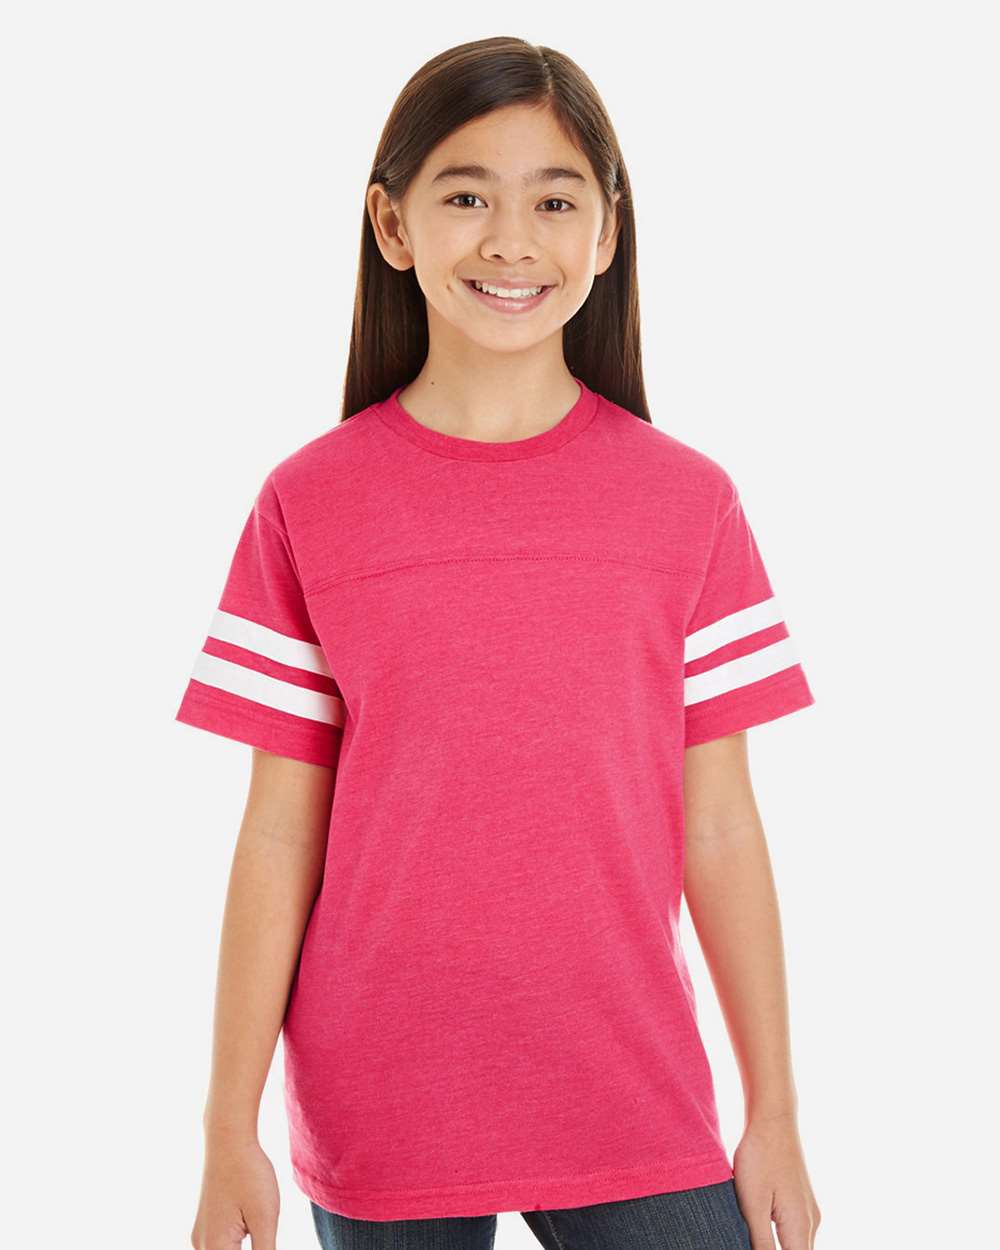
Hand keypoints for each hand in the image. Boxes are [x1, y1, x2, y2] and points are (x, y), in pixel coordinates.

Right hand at [191, 1135, 279, 1249]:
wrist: (228, 1139)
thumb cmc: (249, 1174)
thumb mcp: (265, 1217)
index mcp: (216, 1247)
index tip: (267, 1240)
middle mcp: (202, 1246)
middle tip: (266, 1236)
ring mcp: (202, 1236)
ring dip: (244, 1249)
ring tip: (260, 1232)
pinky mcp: (208, 1226)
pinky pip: (220, 1248)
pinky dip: (235, 1249)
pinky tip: (253, 1235)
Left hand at [732, 1112, 820, 1248]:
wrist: (773, 1120)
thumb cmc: (760, 1158)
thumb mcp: (753, 1206)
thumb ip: (762, 1243)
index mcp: (800, 1227)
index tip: (759, 1245)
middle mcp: (812, 1223)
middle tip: (754, 1239)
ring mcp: (808, 1212)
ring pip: (798, 1247)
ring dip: (781, 1249)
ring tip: (756, 1235)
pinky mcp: (801, 1202)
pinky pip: (796, 1233)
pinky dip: (782, 1240)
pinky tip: (762, 1232)